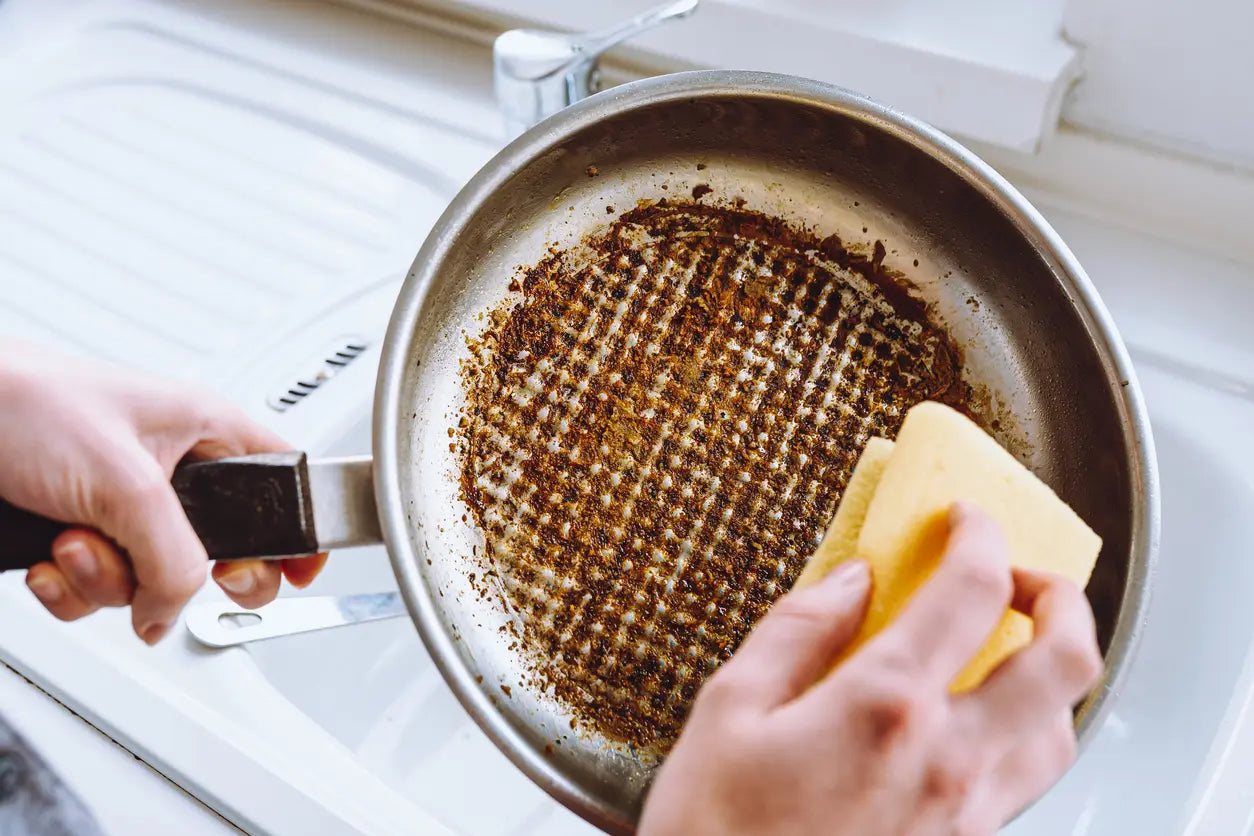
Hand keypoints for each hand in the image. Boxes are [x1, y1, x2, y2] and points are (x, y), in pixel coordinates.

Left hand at [0, 340, 326, 643]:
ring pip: (151, 580)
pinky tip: (49, 555)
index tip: (299, 572)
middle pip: (220, 552)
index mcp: (207, 431)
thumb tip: (175, 609)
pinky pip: (99, 590)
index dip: (296, 531)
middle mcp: (173, 472)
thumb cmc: (24, 401)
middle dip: (182, 576)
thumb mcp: (126, 482)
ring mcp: (124, 508)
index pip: (283, 484)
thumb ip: (173, 556)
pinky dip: (69, 588)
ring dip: (106, 579)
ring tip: (74, 541)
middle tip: (170, 580)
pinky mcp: (81, 533)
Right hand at [639, 502, 1102, 835]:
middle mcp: (947, 760)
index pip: (972, 589)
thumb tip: (850, 580)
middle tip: (1016, 573)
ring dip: (1053, 669)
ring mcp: (965, 812)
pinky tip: (978, 718)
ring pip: (1062, 727)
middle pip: (1065, 659)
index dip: (977, 533)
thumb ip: (798, 630)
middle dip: (1058, 595)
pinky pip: (1027, 778)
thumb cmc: (715, 832)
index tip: (961, 517)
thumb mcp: (729, 708)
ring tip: (1010, 644)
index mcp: (884, 706)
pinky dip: (1027, 728)